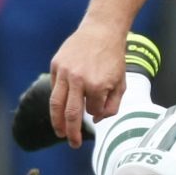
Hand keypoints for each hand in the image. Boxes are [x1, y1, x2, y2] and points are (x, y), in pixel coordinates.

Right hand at [48, 19, 127, 145]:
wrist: (102, 30)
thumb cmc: (113, 58)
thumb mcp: (121, 83)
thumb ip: (112, 105)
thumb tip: (95, 119)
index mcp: (98, 85)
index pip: (93, 110)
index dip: (96, 113)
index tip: (97, 110)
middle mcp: (79, 80)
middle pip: (71, 114)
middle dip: (71, 133)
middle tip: (73, 143)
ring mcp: (65, 72)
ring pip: (56, 104)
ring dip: (57, 122)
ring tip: (60, 133)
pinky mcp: (56, 64)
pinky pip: (54, 87)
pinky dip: (57, 99)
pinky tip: (60, 107)